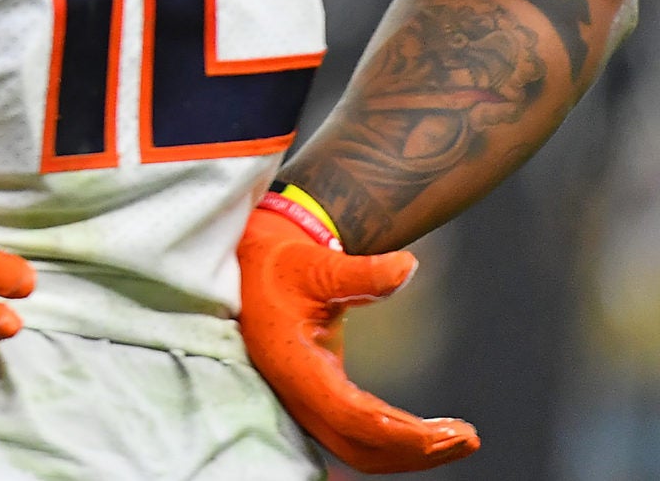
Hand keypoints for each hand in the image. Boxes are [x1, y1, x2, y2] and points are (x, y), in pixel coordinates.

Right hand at [236, 200, 478, 471]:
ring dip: (411, 453)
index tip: (450, 430)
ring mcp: (305, 403)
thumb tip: (407, 266)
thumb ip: (361, 272)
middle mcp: (296, 394)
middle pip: (359, 446)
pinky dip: (397, 446)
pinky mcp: (318, 404)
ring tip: (460, 440)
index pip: (350, 415)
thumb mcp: (316, 263)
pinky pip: (359, 440)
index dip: (401, 430)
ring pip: (360, 452)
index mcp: (292, 363)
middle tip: (466, 437)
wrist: (251, 270)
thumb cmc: (280, 266)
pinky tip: (431, 437)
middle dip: (415, 450)